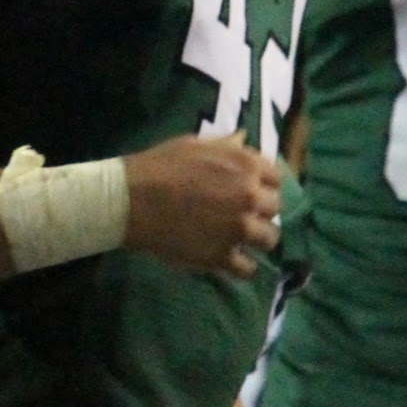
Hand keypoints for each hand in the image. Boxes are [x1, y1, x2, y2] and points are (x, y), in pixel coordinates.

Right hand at [123, 132, 281, 277]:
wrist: (130, 199)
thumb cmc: (158, 166)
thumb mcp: (193, 145)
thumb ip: (225, 145)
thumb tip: (244, 138)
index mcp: (245, 166)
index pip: (276, 178)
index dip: (264, 185)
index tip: (251, 190)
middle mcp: (249, 197)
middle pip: (274, 209)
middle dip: (260, 211)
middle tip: (241, 214)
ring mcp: (238, 229)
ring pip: (269, 240)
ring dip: (257, 239)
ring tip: (239, 240)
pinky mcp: (222, 256)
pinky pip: (247, 269)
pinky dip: (241, 266)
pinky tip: (230, 261)